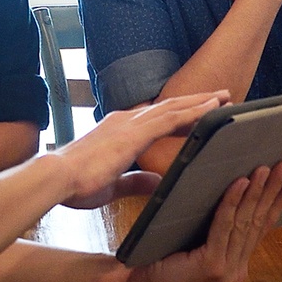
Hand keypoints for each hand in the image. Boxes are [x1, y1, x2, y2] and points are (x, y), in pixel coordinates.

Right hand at [54, 92, 225, 203]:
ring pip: (174, 108)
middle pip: (169, 107)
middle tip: (221, 97)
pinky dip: (194, 112)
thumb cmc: (77, 183)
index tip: (200, 112)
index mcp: (119, 130)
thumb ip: (137, 181)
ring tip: (224, 97)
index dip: (180, 115)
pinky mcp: (135, 133)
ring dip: (201, 102)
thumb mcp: (115, 184)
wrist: (57, 179)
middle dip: (195, 102)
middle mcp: (126, 120)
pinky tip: (211, 108)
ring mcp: (131, 124)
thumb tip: (158, 184)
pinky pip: (171, 118)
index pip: (156, 119)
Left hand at [115, 162, 281, 281]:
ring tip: (267, 168)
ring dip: (257, 192)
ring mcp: (227, 271)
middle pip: (259, 221)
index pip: (264, 224)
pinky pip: (225, 226)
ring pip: (245, 222)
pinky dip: (232, 202)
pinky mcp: (212, 266)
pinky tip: (241, 183)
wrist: (139, 279)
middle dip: (275, 190)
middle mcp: (237, 269)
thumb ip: (221, 223)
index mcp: (238, 261)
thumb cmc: (164, 252)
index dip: (281, 198)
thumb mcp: (199, 234)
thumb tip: (240, 182)